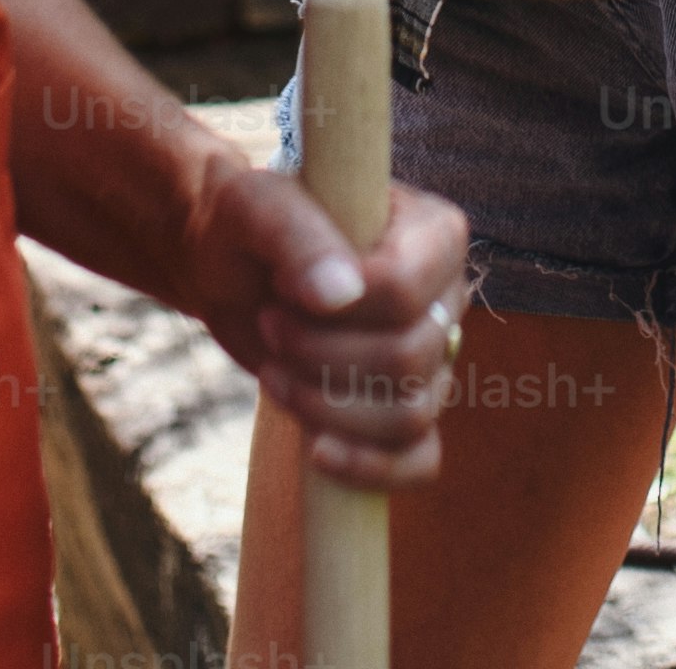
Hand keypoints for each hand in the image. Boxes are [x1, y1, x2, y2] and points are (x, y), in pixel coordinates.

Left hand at [180, 164, 468, 488]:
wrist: (229, 267)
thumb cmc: (246, 223)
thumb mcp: (255, 207)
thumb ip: (299, 237)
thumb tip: (339, 296)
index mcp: (433, 232)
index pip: (407, 291)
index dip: (342, 309)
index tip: (284, 288)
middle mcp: (447, 295)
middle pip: (408, 358)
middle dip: (322, 356)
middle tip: (270, 325)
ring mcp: (433, 357)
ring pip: (411, 413)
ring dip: (326, 404)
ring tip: (274, 372)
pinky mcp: (404, 406)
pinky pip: (420, 458)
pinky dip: (372, 468)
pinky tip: (317, 453)